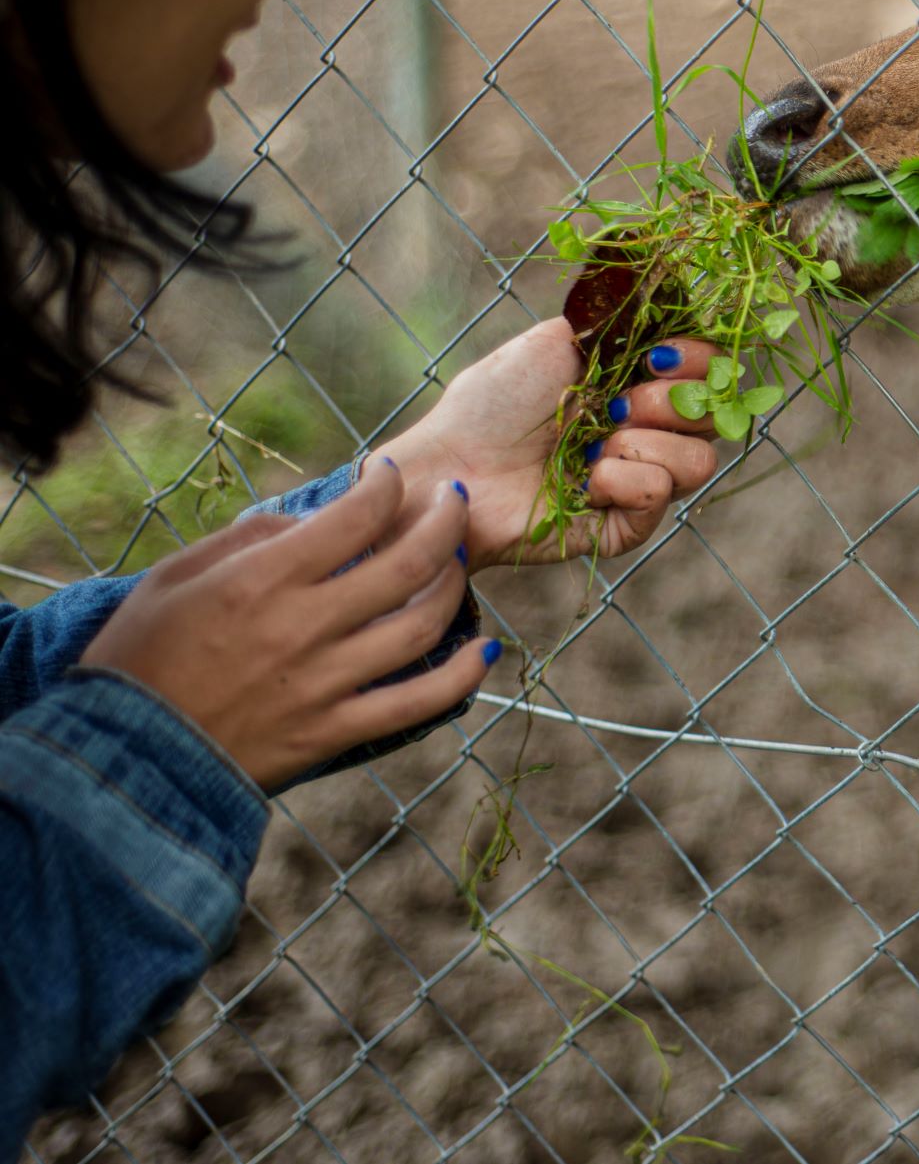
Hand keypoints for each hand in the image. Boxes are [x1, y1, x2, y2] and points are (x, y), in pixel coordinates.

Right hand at [81, 463, 492, 790]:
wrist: (117, 759)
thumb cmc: (136, 659)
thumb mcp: (172, 579)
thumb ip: (245, 541)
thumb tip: (309, 519)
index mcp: (260, 581)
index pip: (355, 517)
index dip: (386, 486)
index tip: (391, 475)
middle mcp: (303, 627)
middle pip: (408, 564)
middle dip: (444, 522)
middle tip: (454, 502)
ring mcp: (324, 683)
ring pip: (423, 626)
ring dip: (454, 587)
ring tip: (459, 565)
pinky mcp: (334, 732)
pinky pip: (418, 704)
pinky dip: (461, 677)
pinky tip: (486, 650)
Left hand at [370, 319, 723, 567]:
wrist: (454, 464)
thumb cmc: (491, 403)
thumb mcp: (555, 341)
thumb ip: (617, 321)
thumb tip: (666, 298)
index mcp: (636, 385)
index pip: (710, 371)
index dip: (700, 360)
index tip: (657, 355)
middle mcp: (645, 432)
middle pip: (713, 416)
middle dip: (667, 403)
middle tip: (611, 405)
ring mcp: (637, 480)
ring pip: (699, 463)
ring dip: (645, 445)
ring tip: (593, 450)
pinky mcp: (624, 525)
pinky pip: (660, 498)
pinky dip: (624, 482)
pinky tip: (584, 481)